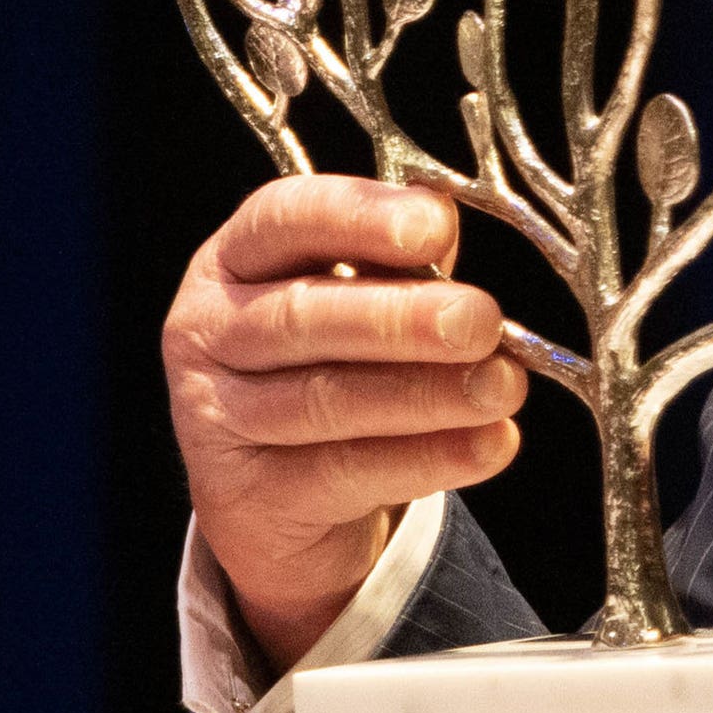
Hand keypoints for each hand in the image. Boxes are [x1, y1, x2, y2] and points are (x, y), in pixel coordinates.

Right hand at [162, 175, 522, 670]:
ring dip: (427, 393)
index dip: (359, 217)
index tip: (435, 224)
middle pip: (300, 316)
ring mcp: (218, 416)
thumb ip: (396, 258)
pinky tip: (487, 443)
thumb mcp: (355, 294)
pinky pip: (344, 472)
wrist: (278, 492)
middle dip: (402, 318)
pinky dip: (428, 458)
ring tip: (502, 387)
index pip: (284, 218)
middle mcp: (210, 329)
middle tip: (481, 322)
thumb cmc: (330, 361)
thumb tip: (448, 219)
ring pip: (324, 400)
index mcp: (238, 257)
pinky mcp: (246, 495)